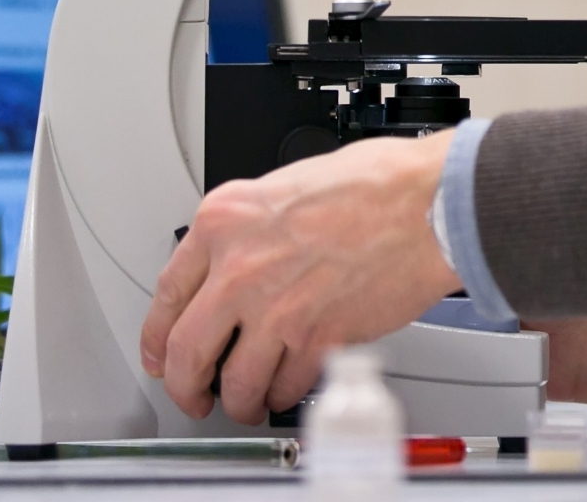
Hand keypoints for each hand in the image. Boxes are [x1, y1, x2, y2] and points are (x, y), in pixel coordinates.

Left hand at [139, 131, 460, 424]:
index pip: (166, 293)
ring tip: (245, 403)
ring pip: (234, 382)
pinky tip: (289, 387)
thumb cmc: (378, 183)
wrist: (429, 203)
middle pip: (185, 350)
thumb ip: (254, 227)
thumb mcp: (288, 185)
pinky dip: (286, 393)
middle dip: (185, 384)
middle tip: (192, 393)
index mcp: (225, 220)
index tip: (161, 350)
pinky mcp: (317, 340)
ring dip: (238, 401)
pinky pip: (285, 386)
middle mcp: (239, 268)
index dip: (157, 335)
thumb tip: (244, 256)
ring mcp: (276, 310)